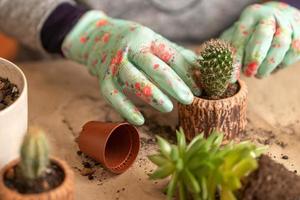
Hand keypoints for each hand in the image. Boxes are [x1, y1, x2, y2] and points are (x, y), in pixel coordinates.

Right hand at [62, 11, 199, 124]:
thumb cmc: (135, 44)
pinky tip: (140, 121)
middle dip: (172, 84)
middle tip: (188, 99)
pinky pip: (112, 95)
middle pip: (152, 66)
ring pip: (133, 80)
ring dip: (151, 95)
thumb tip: (201, 70)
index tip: (198, 89)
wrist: (97, 38)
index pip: (170, 55)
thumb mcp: (155, 43)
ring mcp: (115, 63)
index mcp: (147, 37)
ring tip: (168, 108)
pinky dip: (125, 108)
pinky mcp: (104, 78)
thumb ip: (177, 56)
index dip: (185, 73)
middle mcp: (130, 49)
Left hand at [221, 2, 299, 78]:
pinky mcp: (299, 33)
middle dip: (255, 56)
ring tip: (259, 75)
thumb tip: (218, 70)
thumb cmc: (250, 34)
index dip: (236, 58)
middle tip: (249, 73)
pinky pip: (294, 51)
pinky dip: (282, 64)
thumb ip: (227, 50)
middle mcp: (269, 16)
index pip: (241, 35)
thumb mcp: (235, 36)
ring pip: (281, 43)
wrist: (277, 19)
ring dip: (269, 64)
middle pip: (263, 34)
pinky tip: (272, 69)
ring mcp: (286, 23)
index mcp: (249, 15)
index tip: (231, 77)